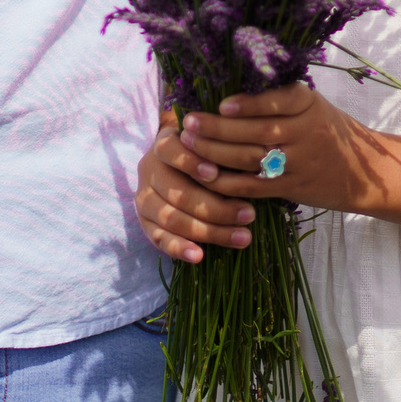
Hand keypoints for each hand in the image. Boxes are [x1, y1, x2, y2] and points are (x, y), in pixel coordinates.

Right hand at [136, 110, 255, 262]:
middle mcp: (149, 171)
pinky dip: (179, 248)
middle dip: (215, 207)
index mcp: (163, 145)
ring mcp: (144, 199)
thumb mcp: (212, 148)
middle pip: (177, 192)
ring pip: (172, 218)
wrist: (178, 171)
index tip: (216, 173)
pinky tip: (200, 256)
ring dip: (209, 231)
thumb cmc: (205, 155)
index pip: (169, 150)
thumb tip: (257, 167)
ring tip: (243, 237)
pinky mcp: (146, 223)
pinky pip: (160, 239)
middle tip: (250, 214)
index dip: (189, 162)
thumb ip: (223, 156)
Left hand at [172, 82, 376, 214]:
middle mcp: (305, 131)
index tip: (222, 104)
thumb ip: (278, 98)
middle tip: (189, 123)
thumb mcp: (312, 106)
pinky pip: (255, 185)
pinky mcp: (292, 187)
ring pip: (252, 158)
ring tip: (190, 144)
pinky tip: (206, 176)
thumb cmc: (328, 131)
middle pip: (258, 130)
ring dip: (216, 153)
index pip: (278, 100)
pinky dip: (228, 182)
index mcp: (308, 103)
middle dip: (219, 128)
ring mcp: (299, 161)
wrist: (364, 173)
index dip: (249, 104)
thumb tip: (224, 89)